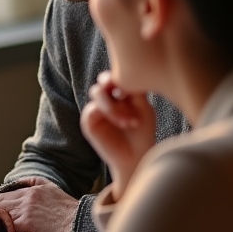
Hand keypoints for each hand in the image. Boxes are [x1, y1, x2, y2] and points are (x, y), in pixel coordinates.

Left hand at [0, 178, 77, 231]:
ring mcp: (25, 210)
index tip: (1, 214)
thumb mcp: (51, 188)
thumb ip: (33, 182)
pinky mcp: (26, 223)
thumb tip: (16, 182)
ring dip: (0, 224)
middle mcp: (26, 198)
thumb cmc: (68, 210)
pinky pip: (7, 226)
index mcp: (31, 190)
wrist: (78, 224)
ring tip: (4, 231)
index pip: (2, 195)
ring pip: (1, 215)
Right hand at [80, 71, 156, 197]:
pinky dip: (109, 113)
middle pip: (102, 80)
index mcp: (121, 95)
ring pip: (96, 93)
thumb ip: (134, 90)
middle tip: (122, 91)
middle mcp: (107, 100)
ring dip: (114, 105)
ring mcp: (96, 110)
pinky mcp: (89, 121)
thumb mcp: (143, 108)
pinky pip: (92, 108)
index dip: (123, 76)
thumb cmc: (143, 133)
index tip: (137, 88)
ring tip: (130, 120)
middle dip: (110, 82)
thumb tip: (123, 74)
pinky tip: (123, 124)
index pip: (116, 77)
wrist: (135, 157)